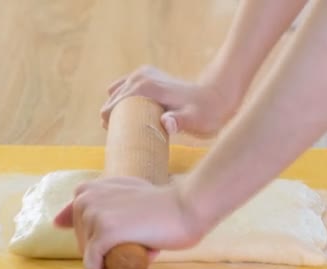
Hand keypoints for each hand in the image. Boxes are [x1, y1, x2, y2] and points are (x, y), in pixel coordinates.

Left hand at [53, 176, 203, 268]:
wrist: (186, 208)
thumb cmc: (162, 205)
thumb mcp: (126, 192)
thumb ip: (102, 197)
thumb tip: (59, 223)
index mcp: (87, 189)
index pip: (74, 225)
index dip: (95, 238)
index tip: (116, 243)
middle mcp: (85, 198)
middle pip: (83, 243)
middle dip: (106, 253)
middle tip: (138, 247)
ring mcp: (93, 214)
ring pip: (90, 256)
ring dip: (114, 264)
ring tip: (141, 255)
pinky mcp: (104, 232)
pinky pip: (95, 266)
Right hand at [100, 65, 238, 136]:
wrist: (216, 96)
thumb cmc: (205, 113)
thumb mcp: (192, 120)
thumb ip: (179, 121)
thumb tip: (167, 123)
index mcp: (145, 86)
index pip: (114, 104)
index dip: (111, 122)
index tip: (117, 137)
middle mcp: (141, 76)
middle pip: (113, 99)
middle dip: (113, 117)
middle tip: (124, 137)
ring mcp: (143, 73)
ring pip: (116, 93)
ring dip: (118, 109)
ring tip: (127, 128)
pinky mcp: (147, 75)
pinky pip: (124, 88)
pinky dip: (123, 101)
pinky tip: (133, 117)